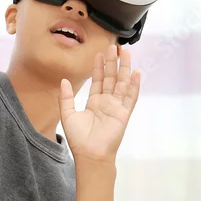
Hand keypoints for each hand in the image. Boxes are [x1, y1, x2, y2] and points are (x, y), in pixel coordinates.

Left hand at [58, 44, 141, 163]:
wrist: (90, 154)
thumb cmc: (78, 138)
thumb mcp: (68, 115)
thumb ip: (66, 98)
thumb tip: (64, 80)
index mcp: (94, 103)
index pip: (98, 80)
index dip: (99, 67)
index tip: (100, 53)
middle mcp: (107, 102)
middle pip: (111, 78)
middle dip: (112, 62)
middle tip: (114, 46)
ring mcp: (117, 107)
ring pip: (122, 83)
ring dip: (124, 68)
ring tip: (126, 53)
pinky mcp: (124, 113)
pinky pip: (131, 97)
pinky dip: (134, 85)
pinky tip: (136, 73)